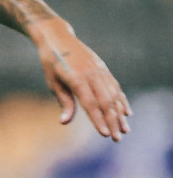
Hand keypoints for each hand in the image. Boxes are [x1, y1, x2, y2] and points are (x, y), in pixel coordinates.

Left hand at [31, 18, 128, 140]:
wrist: (58, 39)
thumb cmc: (51, 63)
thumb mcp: (53, 82)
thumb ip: (64, 101)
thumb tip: (64, 122)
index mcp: (77, 78)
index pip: (90, 103)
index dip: (98, 120)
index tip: (105, 134)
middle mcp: (92, 74)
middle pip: (106, 102)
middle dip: (112, 122)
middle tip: (117, 139)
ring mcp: (100, 70)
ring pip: (114, 95)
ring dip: (120, 114)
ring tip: (125, 130)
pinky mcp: (104, 69)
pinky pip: (115, 87)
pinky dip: (121, 101)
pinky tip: (126, 113)